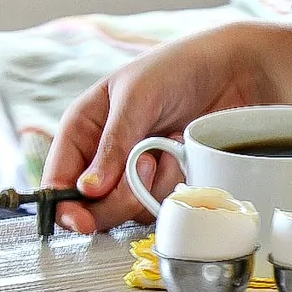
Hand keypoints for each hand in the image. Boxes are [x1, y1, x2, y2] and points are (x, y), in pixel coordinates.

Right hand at [42, 24, 280, 232]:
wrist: (233, 71)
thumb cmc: (178, 69)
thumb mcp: (137, 98)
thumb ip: (112, 144)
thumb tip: (87, 191)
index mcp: (84, 130)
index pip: (58, 180)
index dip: (65, 206)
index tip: (83, 221)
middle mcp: (105, 156)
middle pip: (92, 207)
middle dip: (119, 194)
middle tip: (146, 161)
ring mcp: (136, 172)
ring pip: (128, 210)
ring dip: (151, 184)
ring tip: (169, 145)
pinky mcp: (166, 181)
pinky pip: (160, 204)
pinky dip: (174, 184)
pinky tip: (183, 155)